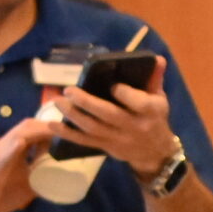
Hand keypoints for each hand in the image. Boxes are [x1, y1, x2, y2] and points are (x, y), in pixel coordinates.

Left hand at [53, 56, 179, 174]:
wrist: (155, 153)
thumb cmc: (155, 119)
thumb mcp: (160, 99)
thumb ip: (154, 79)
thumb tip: (157, 58)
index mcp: (150, 112)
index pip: (136, 102)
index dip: (123, 93)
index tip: (113, 85)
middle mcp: (133, 126)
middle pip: (108, 114)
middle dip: (87, 102)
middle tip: (69, 90)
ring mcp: (118, 138)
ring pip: (92, 127)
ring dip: (73, 115)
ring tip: (58, 101)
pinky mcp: (105, 146)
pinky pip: (84, 141)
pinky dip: (67, 133)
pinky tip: (52, 124)